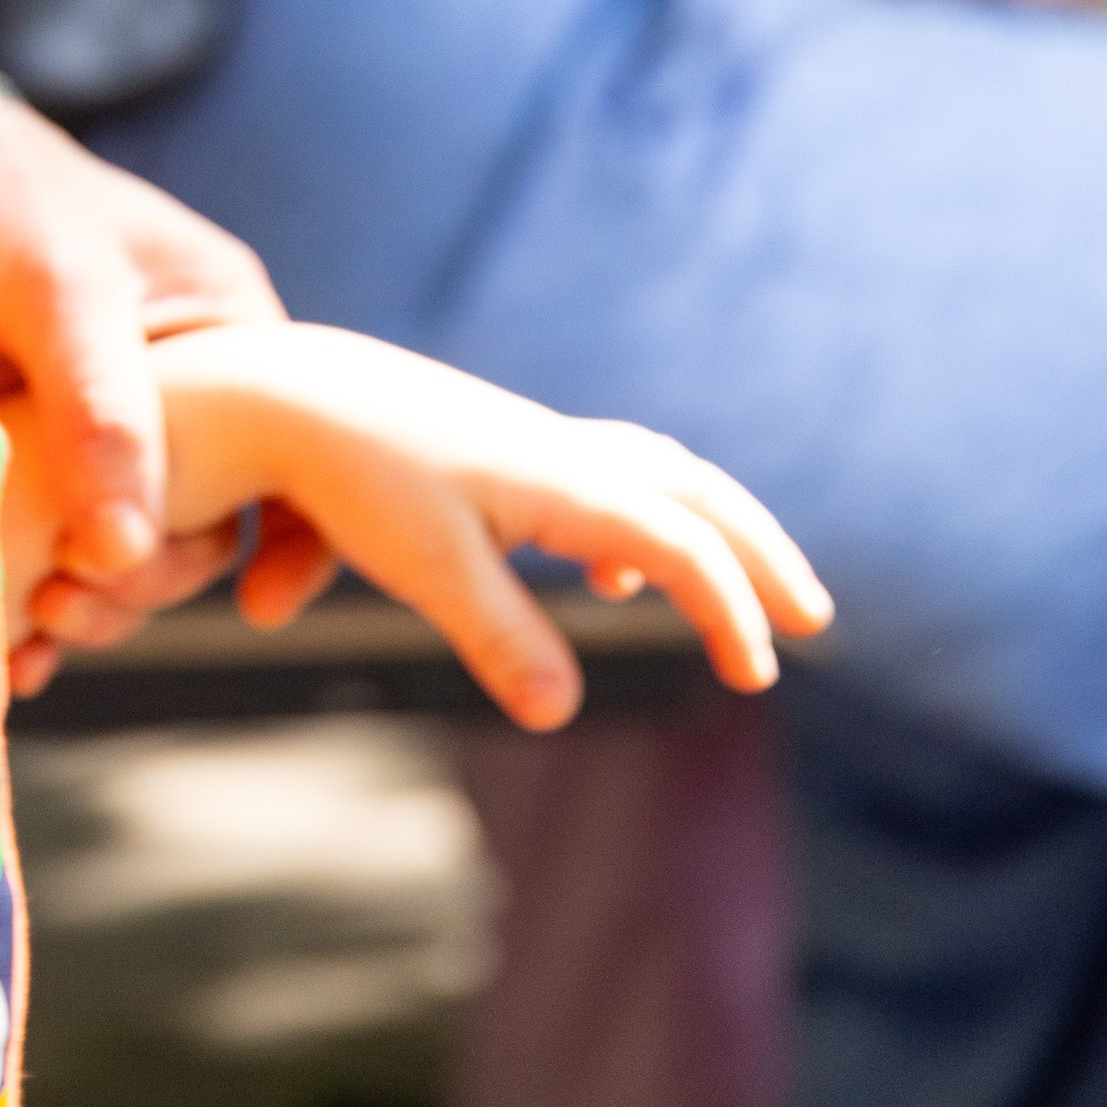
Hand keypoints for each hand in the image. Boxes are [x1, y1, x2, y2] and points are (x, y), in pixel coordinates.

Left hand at [0, 0, 285, 688]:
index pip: (292, 457)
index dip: (296, 537)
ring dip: (88, 601)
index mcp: (230, 334)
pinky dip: (36, 594)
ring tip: (29, 635)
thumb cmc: (2, 195)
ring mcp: (108, 421)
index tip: (264, 609)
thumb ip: (101, 412)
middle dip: (147, 581)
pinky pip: (58, 539)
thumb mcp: (60, 291)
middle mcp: (186, 387)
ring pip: (127, 543)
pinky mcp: (38, 448)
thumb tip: (128, 553)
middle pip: (203, 519)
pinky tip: (4, 649)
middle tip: (74, 607)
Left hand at [156, 326, 833, 731]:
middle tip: (813, 620)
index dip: (728, 609)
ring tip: (741, 596)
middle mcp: (564, 452)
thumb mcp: (427, 567)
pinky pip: (608, 476)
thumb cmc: (355, 477)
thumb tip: (559, 715)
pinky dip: (642, 522)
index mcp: (561, 479)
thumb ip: (499, 637)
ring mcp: (537, 443)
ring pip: (658, 474)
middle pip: (695, 492)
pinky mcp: (504, 447)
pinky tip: (613, 577)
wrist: (292, 391)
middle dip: (759, 555)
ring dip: (710, 530)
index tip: (756, 677)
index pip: (679, 544)